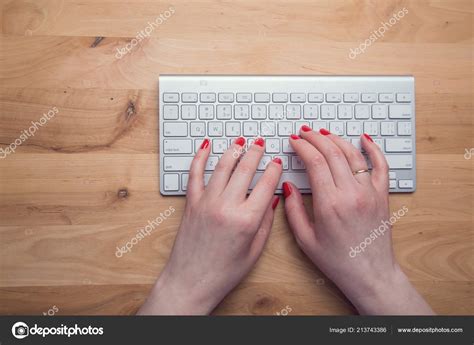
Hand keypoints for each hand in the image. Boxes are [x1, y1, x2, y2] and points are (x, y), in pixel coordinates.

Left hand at [138, 137, 281, 314]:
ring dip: (233, 150)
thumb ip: (266, 222)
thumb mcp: (254, 250)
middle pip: (245, 169)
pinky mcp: (191, 203)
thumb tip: (272, 198)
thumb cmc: (223, 272)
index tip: (277, 162)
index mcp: (247, 220)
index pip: (266, 184)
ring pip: (222, 166)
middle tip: (261, 143)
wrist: (191, 282)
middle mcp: (226, 206)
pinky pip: (195, 174)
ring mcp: (206, 202)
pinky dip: (200, 157)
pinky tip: (206, 146)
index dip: (274, 170)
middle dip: (255, 152)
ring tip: (241, 141)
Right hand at [283, 126, 432, 314]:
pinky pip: (381, 165)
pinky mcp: (382, 195)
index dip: (302, 146)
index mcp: (329, 204)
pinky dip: (373, 149)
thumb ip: (293, 210)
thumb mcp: (305, 239)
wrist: (370, 274)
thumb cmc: (338, 261)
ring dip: (336, 139)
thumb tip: (287, 186)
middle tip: (304, 132)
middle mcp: (351, 194)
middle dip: (315, 137)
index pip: (314, 162)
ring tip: (323, 133)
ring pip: (353, 154)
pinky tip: (364, 138)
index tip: (294, 140)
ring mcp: (369, 192)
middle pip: (332, 152)